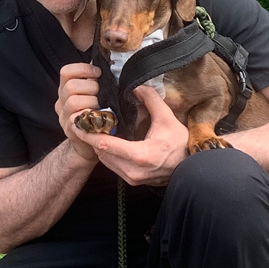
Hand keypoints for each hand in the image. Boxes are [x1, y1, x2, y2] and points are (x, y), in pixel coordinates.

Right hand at [55, 63, 101, 163]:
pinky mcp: (70, 130)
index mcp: (66, 89)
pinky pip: (77, 119)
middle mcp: (61, 102)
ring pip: (73, 101)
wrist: (91, 142)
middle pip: (71, 86)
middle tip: (101, 94)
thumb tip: (106, 61)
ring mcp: (64, 117)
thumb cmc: (95, 115)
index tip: (98, 73)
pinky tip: (99, 117)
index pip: (66, 71)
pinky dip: (91, 116)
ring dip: (92, 102)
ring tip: (101, 107)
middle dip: (91, 87)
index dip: (84, 69)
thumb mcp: (93, 94)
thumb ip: (94, 79)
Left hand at [72, 85, 188, 185]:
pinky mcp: (131, 181)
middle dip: (92, 138)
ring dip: (99, 147)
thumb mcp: (168, 119)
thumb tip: (136, 87)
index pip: (107, 145)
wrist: (190, 168)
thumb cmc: (180, 145)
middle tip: (84, 123)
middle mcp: (133, 170)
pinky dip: (107, 154)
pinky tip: (107, 142)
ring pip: (105, 161)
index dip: (89, 134)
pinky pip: (112, 166)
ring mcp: (131, 178)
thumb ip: (151, 100)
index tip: (78, 123)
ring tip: (93, 131)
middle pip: (101, 153)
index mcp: (141, 155)